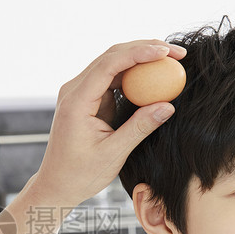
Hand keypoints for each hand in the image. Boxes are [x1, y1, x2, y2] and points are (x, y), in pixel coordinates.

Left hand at [29, 40, 185, 209]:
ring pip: (113, 63)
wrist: (57, 184)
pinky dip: (135, 75)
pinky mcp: (88, 97)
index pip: (109, 65)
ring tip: (171, 61)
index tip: (165, 52)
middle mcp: (74, 90)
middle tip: (177, 53)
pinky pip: (112, 78)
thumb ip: (140, 127)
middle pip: (112, 56)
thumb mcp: (113, 153)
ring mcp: (80, 92)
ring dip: (142, 59)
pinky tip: (155, 76)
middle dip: (145, 49)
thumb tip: (168, 106)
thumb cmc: (80, 174)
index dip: (139, 53)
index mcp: (76, 101)